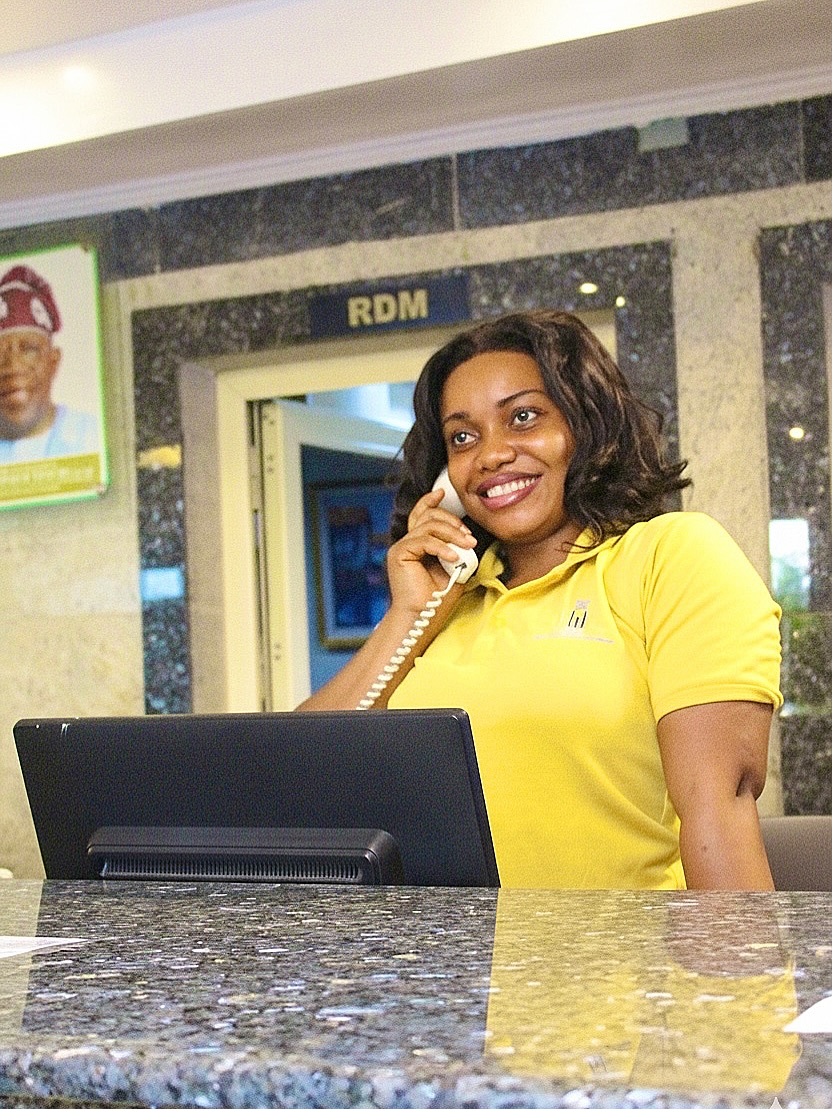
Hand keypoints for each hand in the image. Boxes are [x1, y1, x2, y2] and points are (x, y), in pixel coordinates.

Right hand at [385, 487, 477, 612]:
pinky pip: (423, 540)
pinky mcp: (399, 554)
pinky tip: (454, 558)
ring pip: (429, 526)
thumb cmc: (438, 598)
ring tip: (468, 546)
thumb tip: (469, 537)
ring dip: (453, 534)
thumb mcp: (456, 568)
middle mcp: (407, 543)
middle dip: (453, 521)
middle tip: (470, 537)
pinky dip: (442, 547)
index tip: (442, 492)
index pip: (421, 514)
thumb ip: (458, 550)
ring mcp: (402, 547)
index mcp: (418, 545)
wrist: (424, 616)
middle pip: (428, 515)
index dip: (430, 501)